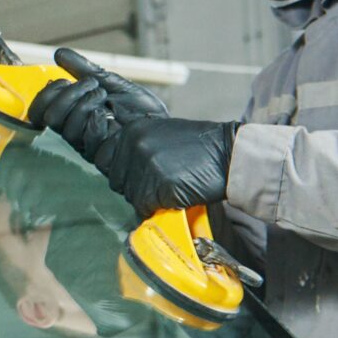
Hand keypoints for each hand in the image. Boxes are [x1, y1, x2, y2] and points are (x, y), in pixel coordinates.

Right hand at [29, 48, 167, 160]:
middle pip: (50, 118)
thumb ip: (84, 69)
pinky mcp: (101, 157)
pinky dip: (97, 121)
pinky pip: (88, 139)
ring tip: (105, 96)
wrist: (162, 126)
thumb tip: (59, 53)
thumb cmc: (138, 106)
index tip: (63, 80)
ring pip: (68, 129)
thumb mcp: (110, 82)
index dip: (46, 94)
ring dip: (85, 105)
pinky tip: (112, 114)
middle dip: (67, 96)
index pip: (40, 111)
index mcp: (71, 116)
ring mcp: (87, 145)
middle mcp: (75, 132)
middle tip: (92, 85)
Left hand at [91, 115, 238, 217]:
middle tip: (160, 183)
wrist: (230, 155)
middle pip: (117, 181)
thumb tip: (119, 164)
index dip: (125, 172)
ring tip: (171, 186)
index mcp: (132, 131)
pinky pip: (145, 206)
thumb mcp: (162, 133)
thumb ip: (138, 144)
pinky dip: (158, 206)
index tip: (142, 175)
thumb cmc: (199, 147)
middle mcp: (135, 146)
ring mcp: (146, 166)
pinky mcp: (159, 186)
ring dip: (148, 198)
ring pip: (131, 195)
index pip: (107, 161)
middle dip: (135, 186)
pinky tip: (176, 195)